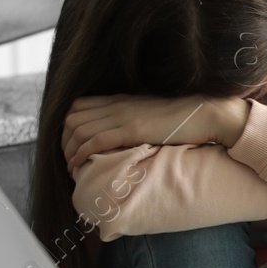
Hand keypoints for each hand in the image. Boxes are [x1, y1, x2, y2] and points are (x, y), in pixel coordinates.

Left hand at [64, 94, 223, 170]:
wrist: (202, 114)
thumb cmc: (181, 119)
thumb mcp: (149, 114)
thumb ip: (133, 119)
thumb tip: (123, 136)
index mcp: (119, 100)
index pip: (78, 107)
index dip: (67, 127)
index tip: (71, 145)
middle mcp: (116, 105)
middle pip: (72, 119)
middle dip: (63, 141)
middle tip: (68, 159)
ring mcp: (122, 116)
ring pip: (79, 130)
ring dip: (69, 150)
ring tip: (72, 167)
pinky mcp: (131, 129)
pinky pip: (95, 141)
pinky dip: (81, 153)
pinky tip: (78, 165)